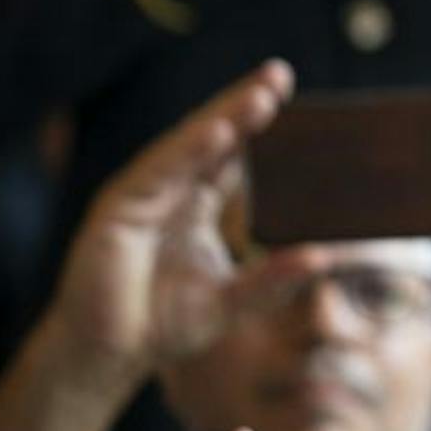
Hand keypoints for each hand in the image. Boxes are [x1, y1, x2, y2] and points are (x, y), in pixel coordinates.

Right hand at [43, 62, 309, 389]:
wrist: (106, 357)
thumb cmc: (163, 324)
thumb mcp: (230, 304)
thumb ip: (272, 281)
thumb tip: (324, 258)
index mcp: (197, 201)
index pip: (232, 152)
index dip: (258, 123)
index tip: (289, 90)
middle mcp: (171, 189)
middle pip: (212, 135)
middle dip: (244, 103)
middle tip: (280, 74)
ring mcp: (143, 194)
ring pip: (186, 146)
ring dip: (223, 118)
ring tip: (260, 97)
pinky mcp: (118, 209)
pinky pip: (157, 172)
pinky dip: (186, 151)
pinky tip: (216, 133)